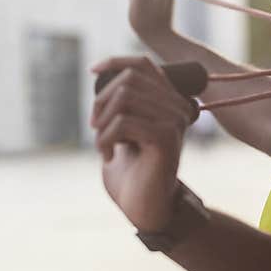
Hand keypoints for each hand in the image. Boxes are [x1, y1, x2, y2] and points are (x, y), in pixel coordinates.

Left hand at [90, 55, 195, 231]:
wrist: (144, 207)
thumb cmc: (131, 171)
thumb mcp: (124, 129)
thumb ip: (123, 103)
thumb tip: (103, 71)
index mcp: (170, 102)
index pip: (143, 64)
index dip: (115, 62)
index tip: (92, 72)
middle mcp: (178, 108)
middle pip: (129, 80)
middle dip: (101, 101)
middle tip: (94, 127)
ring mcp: (174, 122)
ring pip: (125, 98)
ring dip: (102, 123)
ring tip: (102, 144)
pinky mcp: (166, 138)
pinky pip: (124, 122)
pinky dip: (105, 139)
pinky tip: (108, 156)